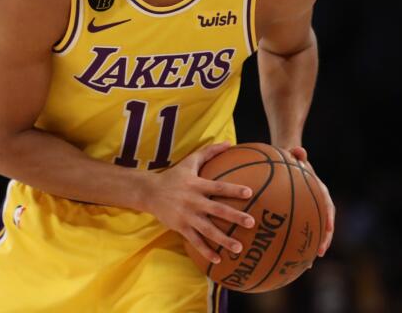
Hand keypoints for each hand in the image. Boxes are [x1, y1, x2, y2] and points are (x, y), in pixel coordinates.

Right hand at [142, 141, 255, 263]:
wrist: (149, 192)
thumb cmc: (174, 176)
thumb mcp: (190, 162)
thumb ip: (210, 152)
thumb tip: (230, 142)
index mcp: (197, 185)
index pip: (218, 187)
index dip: (233, 189)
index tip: (249, 193)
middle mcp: (193, 201)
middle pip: (217, 210)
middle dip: (234, 217)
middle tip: (251, 222)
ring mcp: (187, 216)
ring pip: (208, 230)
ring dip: (224, 239)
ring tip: (239, 248)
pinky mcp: (180, 227)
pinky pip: (195, 241)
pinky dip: (206, 250)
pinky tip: (218, 259)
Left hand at [286, 146, 334, 256]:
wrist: (289, 157)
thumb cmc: (291, 156)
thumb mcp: (293, 153)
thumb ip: (297, 153)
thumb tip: (299, 150)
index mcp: (318, 188)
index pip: (327, 204)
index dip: (329, 216)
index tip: (330, 228)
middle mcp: (316, 201)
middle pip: (324, 223)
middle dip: (324, 238)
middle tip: (321, 252)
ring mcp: (308, 208)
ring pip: (313, 230)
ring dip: (312, 245)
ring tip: (308, 263)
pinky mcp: (297, 213)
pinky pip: (298, 228)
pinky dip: (294, 241)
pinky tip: (285, 255)